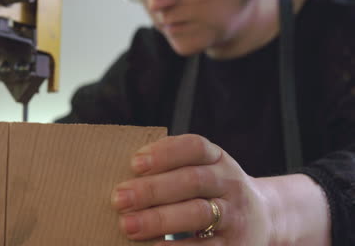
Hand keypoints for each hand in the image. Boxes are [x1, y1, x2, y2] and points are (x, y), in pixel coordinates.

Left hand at [111, 134, 330, 244]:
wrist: (263, 217)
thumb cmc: (213, 190)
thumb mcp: (204, 170)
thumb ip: (173, 168)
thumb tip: (126, 178)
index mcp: (218, 159)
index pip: (195, 147)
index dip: (165, 153)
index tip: (135, 163)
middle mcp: (230, 183)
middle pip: (192, 180)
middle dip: (153, 189)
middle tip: (119, 199)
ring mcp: (235, 214)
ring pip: (198, 213)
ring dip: (159, 219)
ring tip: (128, 225)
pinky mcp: (235, 244)